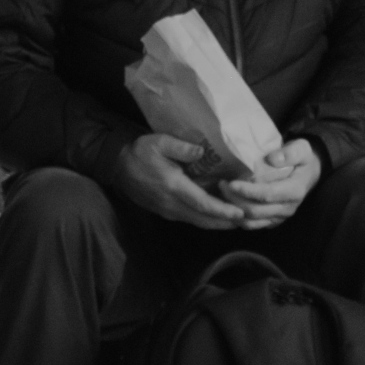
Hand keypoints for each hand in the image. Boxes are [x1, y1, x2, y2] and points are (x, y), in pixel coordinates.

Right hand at [115, 134, 248, 229]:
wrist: (117, 167)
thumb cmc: (140, 152)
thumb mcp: (159, 141)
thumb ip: (181, 147)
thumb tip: (201, 151)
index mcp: (173, 187)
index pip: (202, 204)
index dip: (222, 211)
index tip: (240, 214)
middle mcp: (172, 204)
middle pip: (203, 219)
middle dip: (226, 222)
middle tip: (247, 221)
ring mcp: (168, 211)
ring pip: (197, 222)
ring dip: (217, 223)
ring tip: (237, 221)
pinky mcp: (166, 212)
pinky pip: (190, 219)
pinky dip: (206, 219)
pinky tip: (217, 216)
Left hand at [219, 139, 322, 229]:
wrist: (308, 173)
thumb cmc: (303, 159)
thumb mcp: (302, 148)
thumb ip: (290, 152)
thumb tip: (273, 159)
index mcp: (294, 191)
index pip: (268, 195)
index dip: (248, 191)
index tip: (231, 183)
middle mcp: (288, 208)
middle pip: (255, 211)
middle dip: (235, 200)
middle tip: (221, 184)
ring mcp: (280, 217)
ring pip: (251, 222)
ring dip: (233, 211)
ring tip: (222, 194)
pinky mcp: (273, 220)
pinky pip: (253, 225)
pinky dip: (238, 218)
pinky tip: (228, 204)